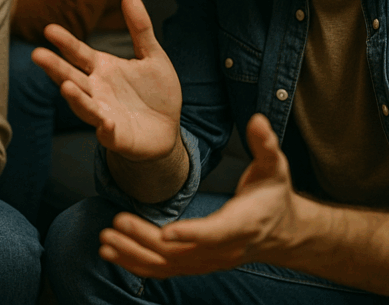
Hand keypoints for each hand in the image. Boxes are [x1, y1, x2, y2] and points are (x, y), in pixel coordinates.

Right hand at [32, 0, 181, 162]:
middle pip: (71, 77)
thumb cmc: (154, 92)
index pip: (78, 53)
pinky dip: (105, 128)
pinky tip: (105, 123)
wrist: (166, 129)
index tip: (50, 29)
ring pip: (84, 105)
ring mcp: (102, 113)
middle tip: (37, 54)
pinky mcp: (115, 136)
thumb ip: (140, 29)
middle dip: (54, 67)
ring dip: (75, 97)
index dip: (65, 42)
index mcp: (102, 68)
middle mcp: (96, 90)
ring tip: (65, 86)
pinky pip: (107, 132)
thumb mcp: (153, 56)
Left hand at [98, 114, 300, 277]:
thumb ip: (265, 145)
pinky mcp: (197, 264)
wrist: (283, 232)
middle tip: (116, 222)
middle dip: (146, 239)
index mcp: (242, 224)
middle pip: (181, 252)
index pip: (215, 233)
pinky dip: (137, 264)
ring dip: (134, 255)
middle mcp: (223, 249)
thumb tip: (257, 120)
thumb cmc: (274, 195)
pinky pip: (164, 270)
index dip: (191, 234)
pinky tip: (111, 253)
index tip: (165, 232)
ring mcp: (209, 261)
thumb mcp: (275, 167)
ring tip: (105, 241)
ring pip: (168, 265)